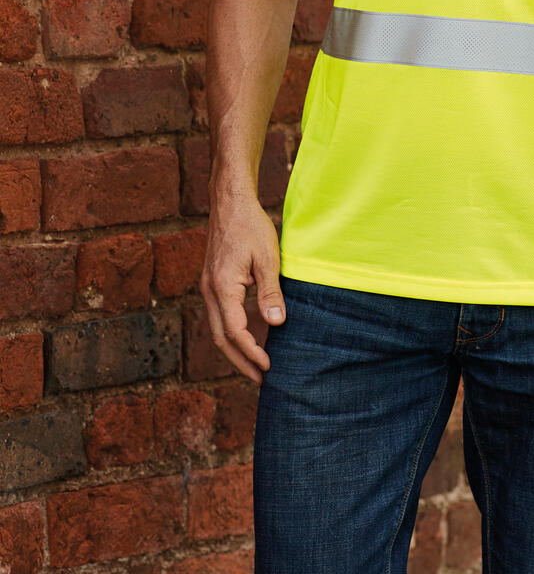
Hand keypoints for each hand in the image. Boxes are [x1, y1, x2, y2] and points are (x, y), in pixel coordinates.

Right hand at [200, 191, 286, 383]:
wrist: (230, 201)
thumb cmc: (250, 225)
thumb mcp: (268, 258)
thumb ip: (270, 293)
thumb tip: (276, 324)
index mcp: (222, 287)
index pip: (234, 332)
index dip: (252, 352)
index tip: (269, 368)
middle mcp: (209, 291)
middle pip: (221, 338)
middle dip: (240, 361)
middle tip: (261, 380)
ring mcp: (208, 287)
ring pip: (218, 328)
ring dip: (236, 349)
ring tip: (256, 365)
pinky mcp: (212, 282)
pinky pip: (221, 315)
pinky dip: (233, 331)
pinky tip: (250, 336)